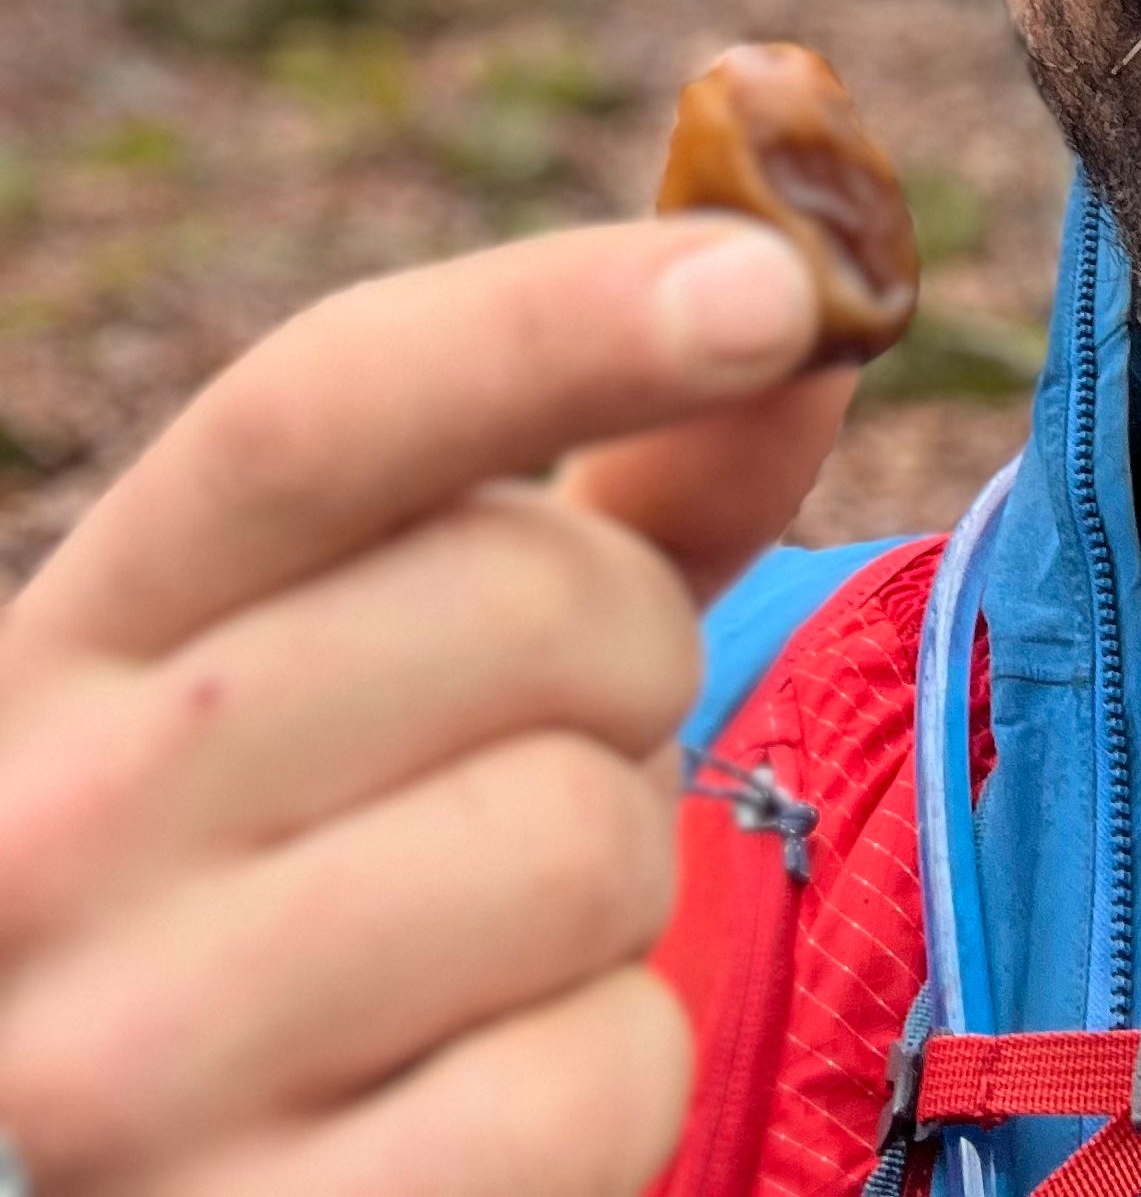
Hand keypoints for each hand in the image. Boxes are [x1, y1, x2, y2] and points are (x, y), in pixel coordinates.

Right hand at [0, 216, 858, 1194]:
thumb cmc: (349, 873)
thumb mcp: (428, 661)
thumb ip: (620, 489)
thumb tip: (819, 312)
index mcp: (91, 632)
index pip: (315, 405)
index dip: (557, 317)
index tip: (768, 280)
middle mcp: (51, 826)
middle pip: (518, 600)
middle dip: (630, 662)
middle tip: (552, 750)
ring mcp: (123, 1059)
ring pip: (582, 840)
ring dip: (623, 888)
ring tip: (500, 941)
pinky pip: (596, 1079)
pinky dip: (611, 1085)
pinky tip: (483, 1104)